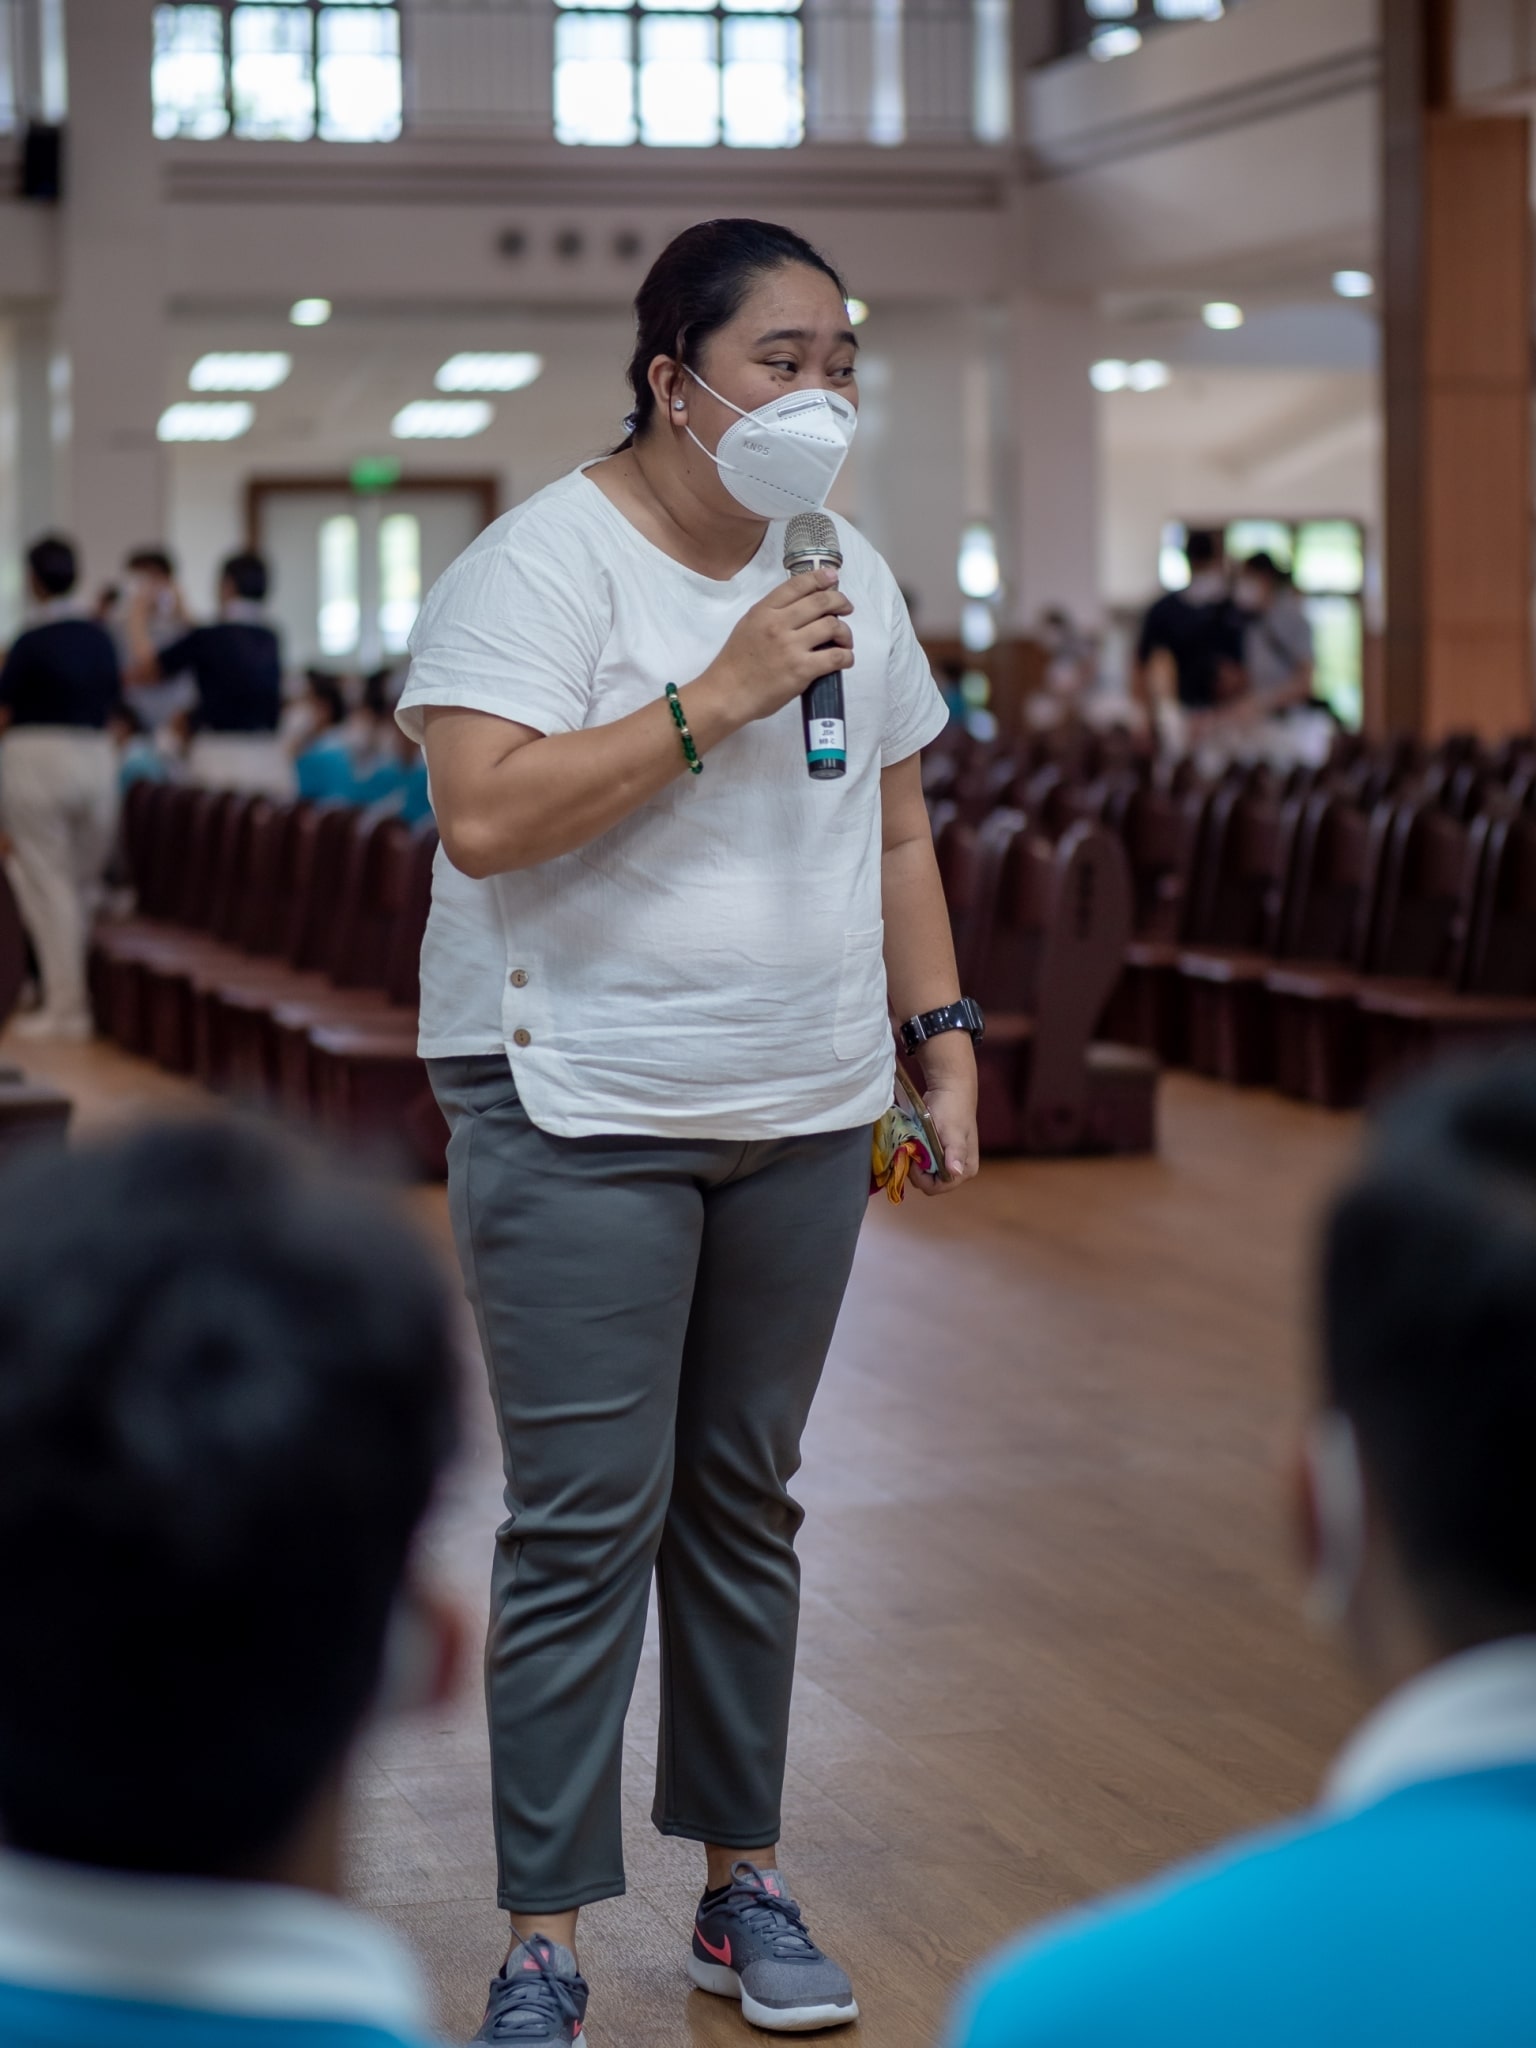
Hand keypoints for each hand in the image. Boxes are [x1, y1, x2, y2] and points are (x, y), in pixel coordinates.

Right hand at [705, 569, 853, 725]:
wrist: (726, 695)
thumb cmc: (735, 663)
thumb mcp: (748, 626)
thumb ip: (771, 613)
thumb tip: (802, 606)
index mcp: (764, 610)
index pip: (798, 584)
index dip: (820, 578)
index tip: (832, 577)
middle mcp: (778, 623)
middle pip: (821, 602)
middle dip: (840, 602)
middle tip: (846, 609)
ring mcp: (791, 647)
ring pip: (832, 626)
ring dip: (845, 633)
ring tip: (844, 641)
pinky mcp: (801, 670)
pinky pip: (835, 657)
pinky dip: (846, 656)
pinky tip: (845, 659)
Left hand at [909, 1081, 978, 1195]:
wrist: (950, 1088)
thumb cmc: (952, 1109)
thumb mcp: (952, 1131)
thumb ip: (954, 1153)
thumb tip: (956, 1171)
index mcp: (965, 1169)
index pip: (937, 1188)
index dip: (921, 1177)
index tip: (913, 1159)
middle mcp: (958, 1169)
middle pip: (930, 1182)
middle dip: (917, 1169)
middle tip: (911, 1149)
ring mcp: (948, 1161)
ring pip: (924, 1173)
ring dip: (914, 1161)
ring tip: (913, 1143)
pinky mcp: (939, 1153)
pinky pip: (923, 1163)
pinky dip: (915, 1155)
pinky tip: (913, 1142)